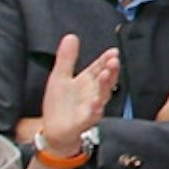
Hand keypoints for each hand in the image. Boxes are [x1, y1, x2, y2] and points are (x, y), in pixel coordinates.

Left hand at [33, 37, 116, 153]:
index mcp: (87, 82)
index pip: (99, 67)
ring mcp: (90, 107)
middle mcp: (92, 93)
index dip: (105, 60)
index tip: (113, 52)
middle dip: (111, 70)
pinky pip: (92, 115)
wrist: (54, 131)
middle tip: (114, 60)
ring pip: (102, 95)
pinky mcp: (84, 121)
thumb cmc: (60, 105)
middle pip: (105, 80)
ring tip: (105, 75)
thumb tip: (71, 36)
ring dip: (105, 86)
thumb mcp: (59, 76)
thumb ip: (67, 58)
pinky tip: (96, 102)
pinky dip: (95, 109)